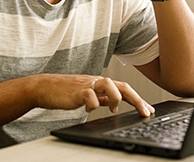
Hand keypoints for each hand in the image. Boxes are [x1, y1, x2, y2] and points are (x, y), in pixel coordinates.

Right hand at [33, 74, 154, 116]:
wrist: (45, 87)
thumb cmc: (66, 92)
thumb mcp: (88, 95)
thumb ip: (101, 98)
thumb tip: (114, 104)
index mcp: (101, 84)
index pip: (124, 88)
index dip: (138, 99)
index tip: (148, 110)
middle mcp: (97, 81)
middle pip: (122, 85)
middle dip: (136, 99)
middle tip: (145, 111)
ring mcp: (87, 84)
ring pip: (108, 83)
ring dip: (115, 98)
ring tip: (113, 109)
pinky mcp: (76, 91)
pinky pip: (89, 95)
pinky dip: (92, 104)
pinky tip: (89, 110)